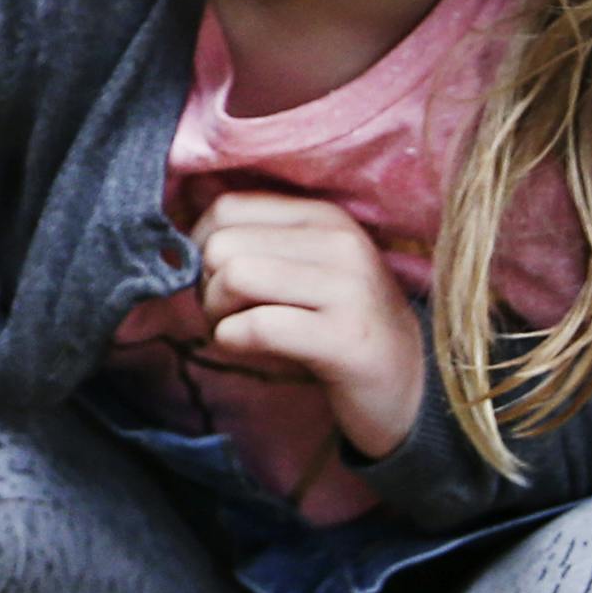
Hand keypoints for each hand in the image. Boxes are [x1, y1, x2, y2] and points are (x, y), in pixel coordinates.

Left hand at [189, 190, 427, 463]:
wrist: (410, 386)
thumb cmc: (337, 326)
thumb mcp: (302, 269)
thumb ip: (255, 241)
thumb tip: (181, 215)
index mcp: (324, 216)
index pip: (228, 206)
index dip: (200, 245)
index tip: (213, 279)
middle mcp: (340, 242)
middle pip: (223, 244)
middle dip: (206, 286)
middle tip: (225, 314)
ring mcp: (348, 288)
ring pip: (235, 277)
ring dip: (217, 315)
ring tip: (235, 331)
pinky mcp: (346, 338)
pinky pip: (259, 326)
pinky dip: (234, 340)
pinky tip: (247, 350)